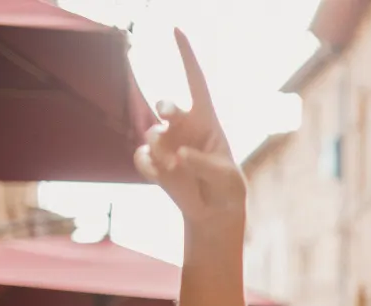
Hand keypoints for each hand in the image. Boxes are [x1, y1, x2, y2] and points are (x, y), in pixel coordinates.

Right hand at [134, 30, 245, 224]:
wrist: (213, 211)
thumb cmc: (226, 187)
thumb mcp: (227, 178)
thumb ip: (206, 165)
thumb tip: (179, 153)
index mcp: (205, 119)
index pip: (195, 81)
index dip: (186, 56)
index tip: (177, 29)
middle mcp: (182, 125)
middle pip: (166, 106)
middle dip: (167, 109)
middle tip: (170, 114)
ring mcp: (164, 141)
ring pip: (153, 137)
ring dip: (166, 155)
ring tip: (181, 171)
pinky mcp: (152, 161)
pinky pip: (142, 158)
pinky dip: (152, 169)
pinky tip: (164, 177)